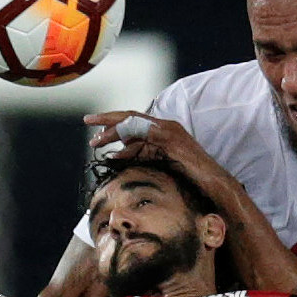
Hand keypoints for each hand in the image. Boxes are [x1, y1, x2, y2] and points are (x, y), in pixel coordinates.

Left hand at [83, 110, 244, 203]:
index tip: (94, 126)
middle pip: (131, 116)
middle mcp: (164, 125)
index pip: (133, 120)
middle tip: (87, 120)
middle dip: (107, 118)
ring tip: (96, 140)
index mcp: (160, 129)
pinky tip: (118, 153)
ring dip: (114, 132)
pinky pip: (146, 135)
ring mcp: (168, 130)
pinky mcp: (171, 139)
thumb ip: (136, 155)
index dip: (112, 121)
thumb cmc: (184, 175)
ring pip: (135, 124)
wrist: (209, 181)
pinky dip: (130, 142)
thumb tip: (114, 155)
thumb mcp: (154, 161)